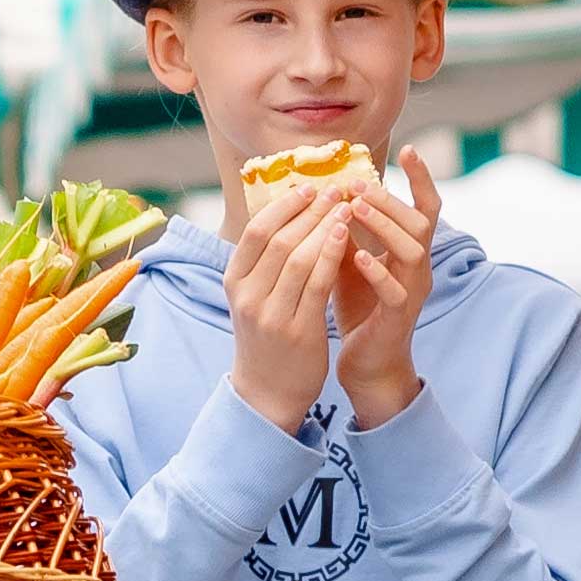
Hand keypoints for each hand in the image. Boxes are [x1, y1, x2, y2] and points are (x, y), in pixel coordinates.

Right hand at [221, 170, 362, 432]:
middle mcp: (247, 296)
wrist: (267, 394)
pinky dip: (331, 254)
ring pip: (298, 257)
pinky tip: (345, 235)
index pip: (255, 232)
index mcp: (234, 282)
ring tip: (345, 206)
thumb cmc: (266, 339)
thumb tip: (284, 213)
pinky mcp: (298, 330)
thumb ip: (264, 263)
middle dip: (308, 210)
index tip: (308, 187)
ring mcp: (271, 314)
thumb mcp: (253, 298)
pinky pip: (317, 283)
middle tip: (334, 189)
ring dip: (324, 226)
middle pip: (278, 240)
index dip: (283, 205)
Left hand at [324, 152, 438, 427]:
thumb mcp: (349, 259)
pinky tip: (356, 257)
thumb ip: (345, 228)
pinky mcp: (399, 317)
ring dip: (383, 226)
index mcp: (409, 249)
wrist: (368, 362)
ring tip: (355, 207)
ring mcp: (413, 291)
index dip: (421, 178)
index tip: (408, 148)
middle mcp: (419, 266)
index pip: (425, 206)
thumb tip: (321, 188)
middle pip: (421, 222)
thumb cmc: (358, 306)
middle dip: (390, 199)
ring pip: (412, 251)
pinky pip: (395, 290)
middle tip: (357, 183)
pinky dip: (376, 271)